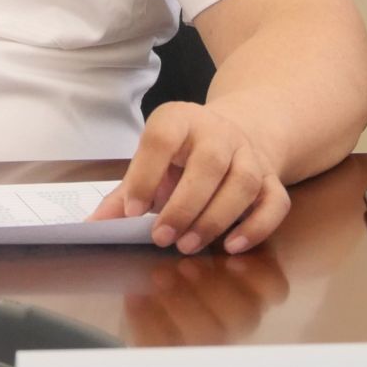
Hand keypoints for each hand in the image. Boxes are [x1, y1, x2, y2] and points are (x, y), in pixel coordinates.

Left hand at [89, 101, 289, 255]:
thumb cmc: (179, 156)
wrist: (229, 134)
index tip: (133, 211)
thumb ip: (124, 195)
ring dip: (216, 218)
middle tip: (162, 238)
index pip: (161, 138)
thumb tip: (91, 227)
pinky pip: (274, 201)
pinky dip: (256, 226)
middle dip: (184, 205)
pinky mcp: (272, 177)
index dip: (145, 175)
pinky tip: (232, 246)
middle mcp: (218, 131)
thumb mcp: (150, 164)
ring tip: (189, 245)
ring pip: (243, 182)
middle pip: (208, 163)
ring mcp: (249, 153)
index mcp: (178, 120)